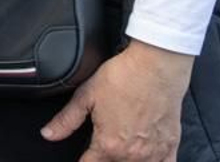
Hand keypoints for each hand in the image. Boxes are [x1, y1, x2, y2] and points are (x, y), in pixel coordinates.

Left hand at [42, 40, 193, 160]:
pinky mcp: (171, 145)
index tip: (82, 156)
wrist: (156, 67)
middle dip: (103, 159)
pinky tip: (147, 159)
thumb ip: (66, 120)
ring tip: (119, 149)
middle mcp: (132, 154)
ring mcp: (154, 152)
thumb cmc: (123, 78)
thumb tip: (48, 134)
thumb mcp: (85, 96)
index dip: (82, 161)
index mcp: (109, 145)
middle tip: (100, 147)